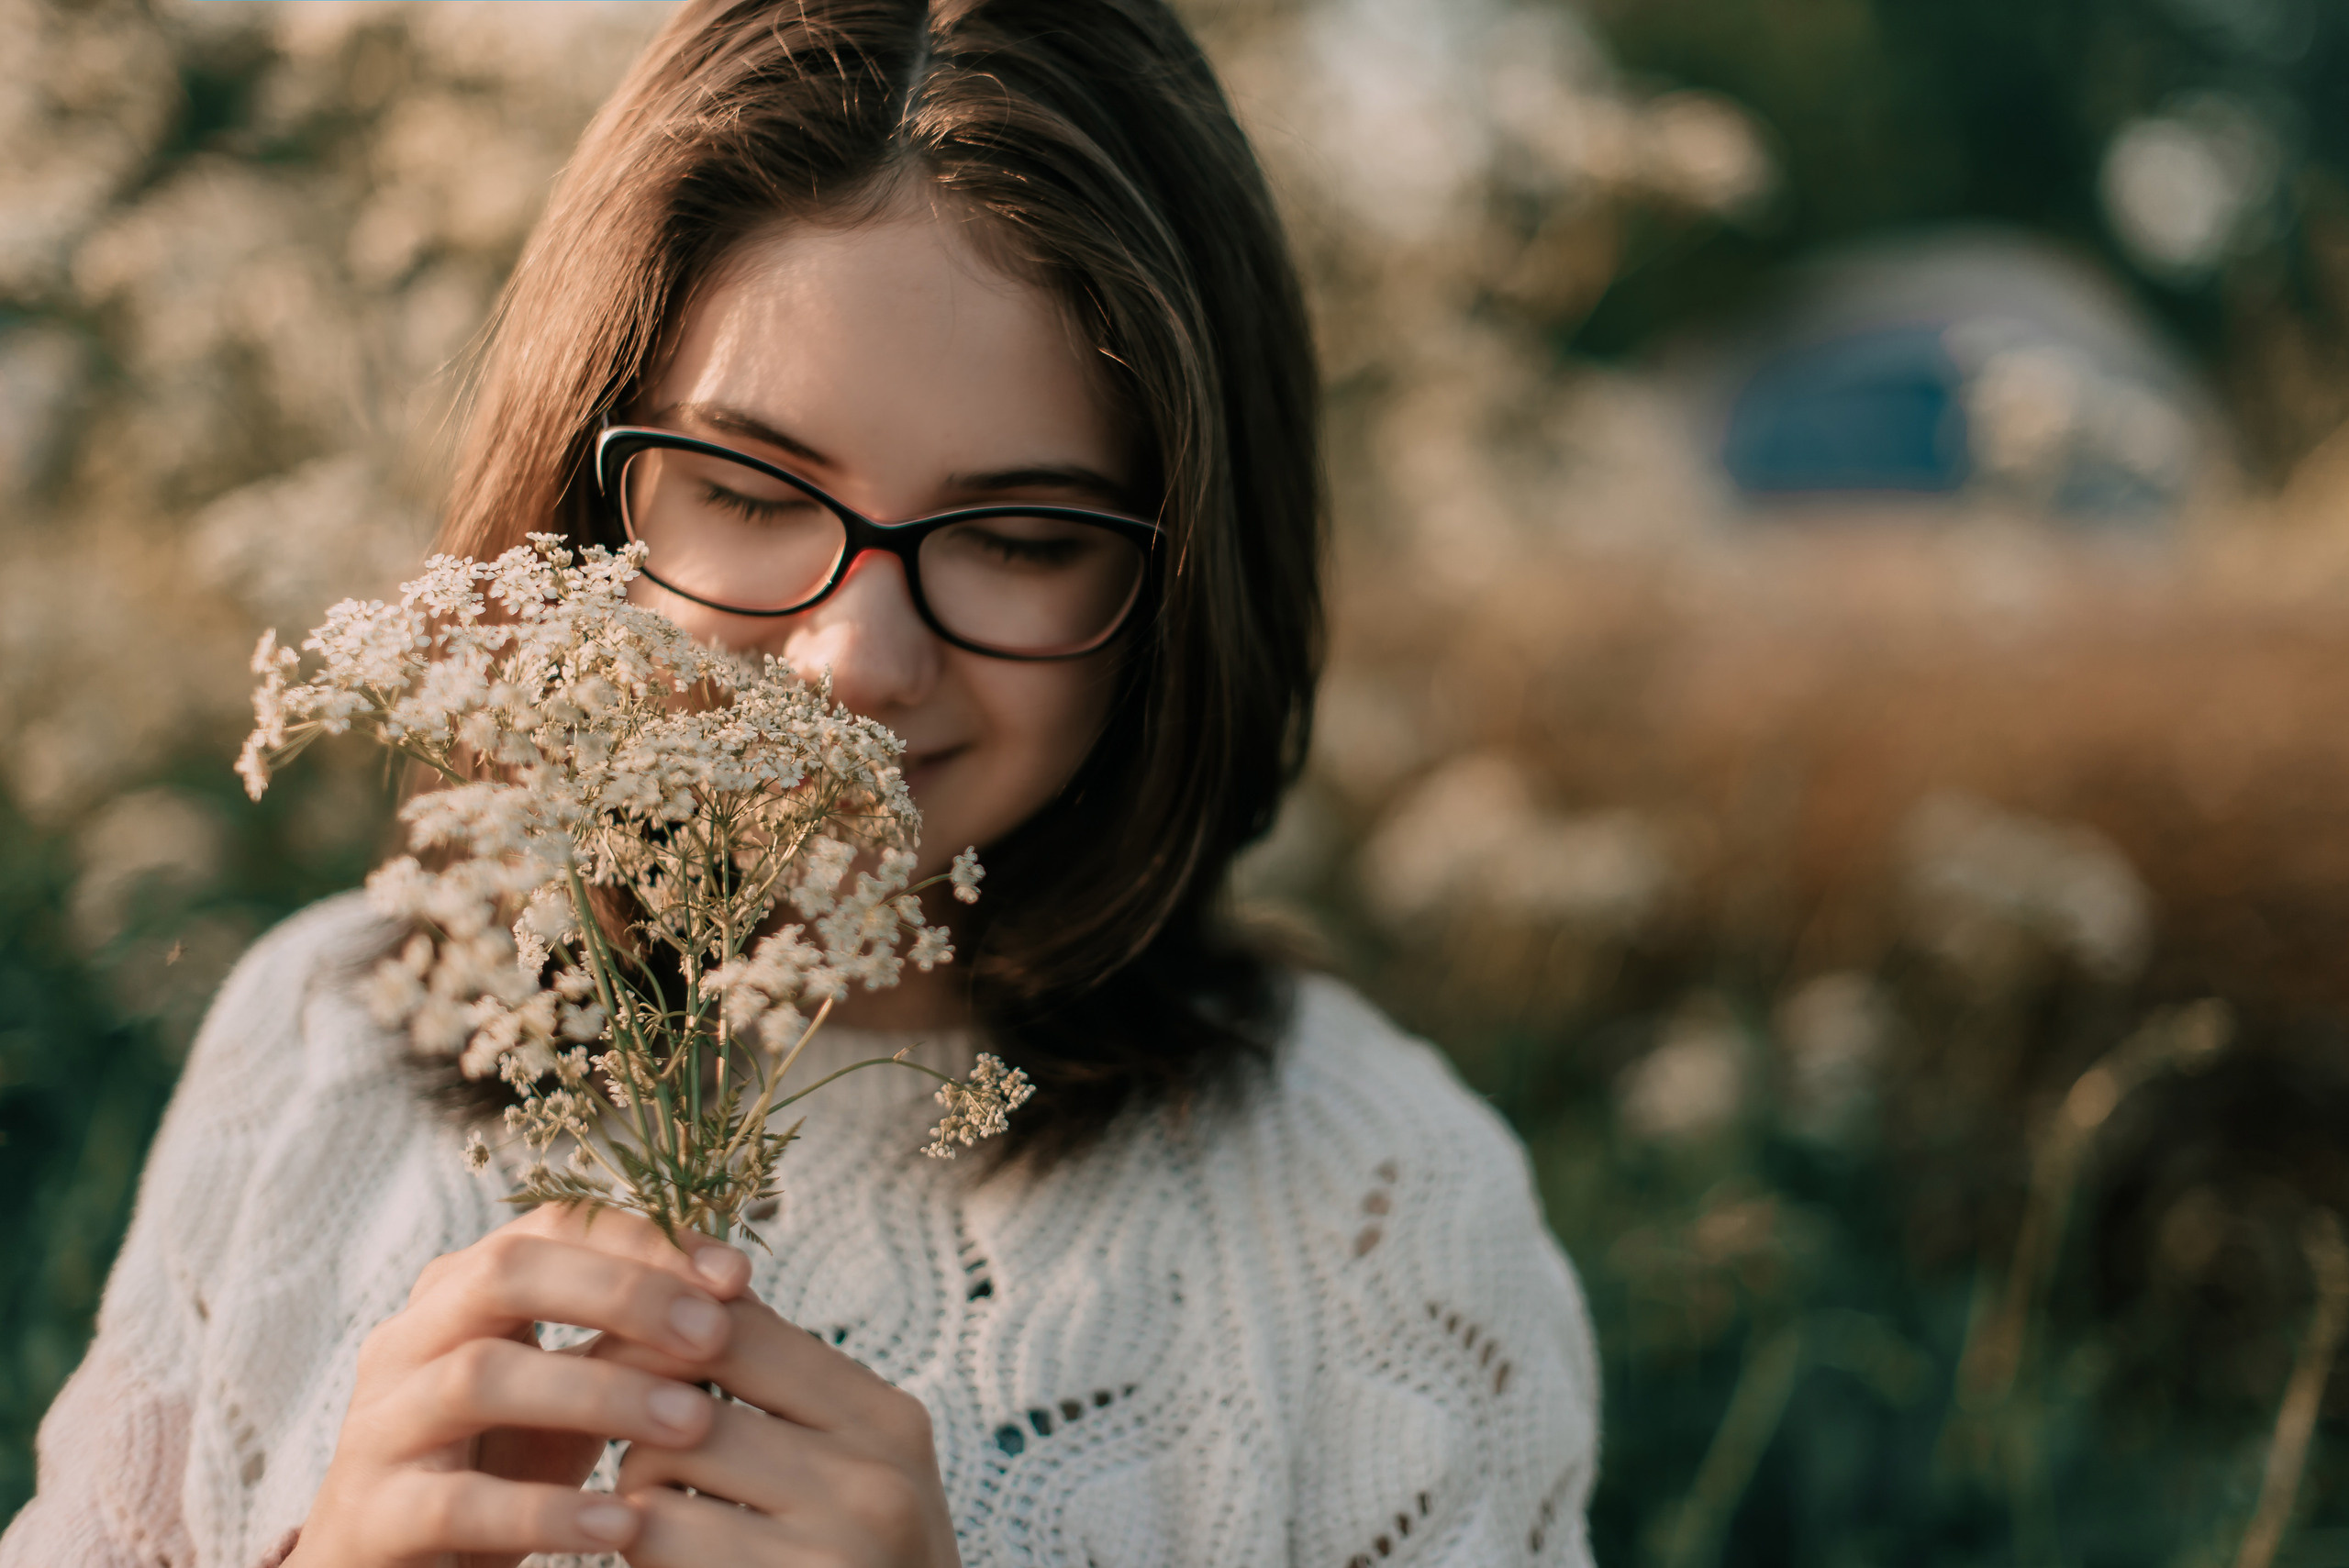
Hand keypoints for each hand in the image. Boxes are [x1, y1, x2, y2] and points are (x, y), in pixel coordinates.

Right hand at [286, 1204, 752, 1567]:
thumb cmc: (502, 1464)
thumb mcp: (576, 1393)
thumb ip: (635, 1340)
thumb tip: (731, 1290)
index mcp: (457, 1292)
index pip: (550, 1226)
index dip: (645, 1239)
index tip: (735, 1274)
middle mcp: (407, 1341)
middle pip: (506, 1275)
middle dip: (621, 1294)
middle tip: (715, 1335)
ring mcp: (380, 1425)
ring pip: (479, 1377)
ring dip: (600, 1394)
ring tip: (693, 1422)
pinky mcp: (372, 1515)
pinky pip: (458, 1502)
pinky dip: (546, 1511)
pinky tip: (622, 1523)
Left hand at [595, 1297, 961, 1566]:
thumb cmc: (853, 1564)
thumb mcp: (848, 1464)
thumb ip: (780, 1385)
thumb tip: (686, 1270)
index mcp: (888, 1420)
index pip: (743, 1326)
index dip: (663, 1325)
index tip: (621, 1342)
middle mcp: (874, 1478)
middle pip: (688, 1398)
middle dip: (632, 1412)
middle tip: (621, 1435)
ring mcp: (832, 1549)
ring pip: (656, 1473)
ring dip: (630, 1493)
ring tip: (654, 1516)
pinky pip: (654, 1544)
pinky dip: (635, 1549)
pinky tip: (661, 1562)